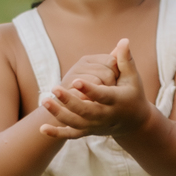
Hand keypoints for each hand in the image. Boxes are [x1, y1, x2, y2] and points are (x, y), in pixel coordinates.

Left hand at [38, 39, 152, 140]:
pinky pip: (71, 135)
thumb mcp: (132, 78)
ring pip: (75, 122)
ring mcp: (96, 125)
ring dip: (59, 114)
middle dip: (69, 101)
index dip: (89, 89)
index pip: (102, 95)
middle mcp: (106, 116)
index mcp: (117, 101)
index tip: (76, 80)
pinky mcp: (88, 132)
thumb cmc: (132, 93)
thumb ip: (125, 60)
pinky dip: (57, 134)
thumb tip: (123, 40)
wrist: (134, 122)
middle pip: (86, 110)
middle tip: (54, 88)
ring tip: (44, 101)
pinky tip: (42, 129)